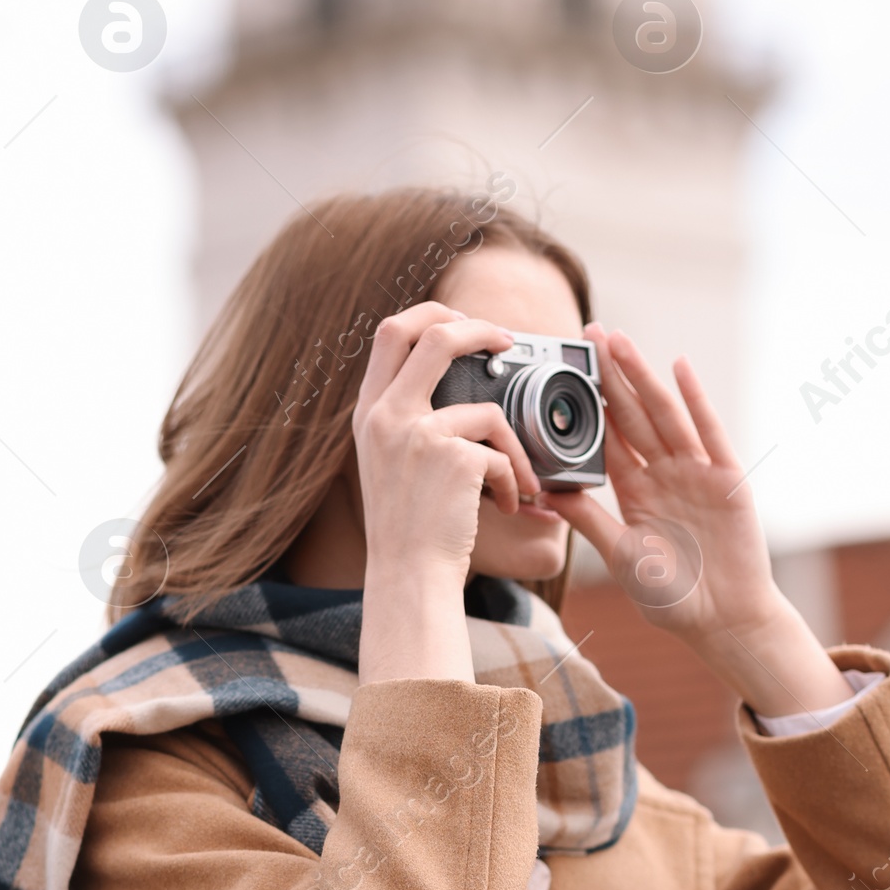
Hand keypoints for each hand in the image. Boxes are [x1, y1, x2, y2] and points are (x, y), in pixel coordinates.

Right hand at [352, 304, 543, 683]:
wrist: (407, 577)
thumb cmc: (408, 528)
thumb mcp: (389, 461)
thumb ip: (408, 418)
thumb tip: (460, 383)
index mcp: (369, 411)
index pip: (390, 330)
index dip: (431, 313)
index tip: (461, 321)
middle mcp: (387, 415)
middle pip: (435, 334)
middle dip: (480, 328)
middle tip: (508, 341)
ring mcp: (417, 434)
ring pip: (487, 408)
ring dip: (515, 444)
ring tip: (520, 479)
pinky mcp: (452, 459)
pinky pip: (501, 454)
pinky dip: (513, 480)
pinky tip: (506, 504)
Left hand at [551, 331, 851, 717]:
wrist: (723, 621)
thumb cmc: (671, 598)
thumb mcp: (620, 555)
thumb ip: (588, 521)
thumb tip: (544, 491)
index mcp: (634, 493)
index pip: (606, 438)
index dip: (589, 404)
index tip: (568, 370)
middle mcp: (662, 475)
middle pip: (632, 415)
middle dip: (612, 374)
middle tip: (590, 332)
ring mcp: (695, 473)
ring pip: (663, 415)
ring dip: (642, 377)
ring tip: (620, 341)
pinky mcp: (725, 479)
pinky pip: (707, 432)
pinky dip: (695, 401)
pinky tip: (679, 369)